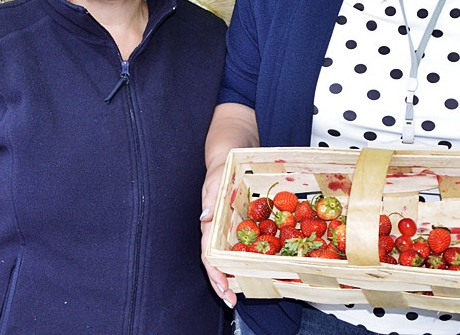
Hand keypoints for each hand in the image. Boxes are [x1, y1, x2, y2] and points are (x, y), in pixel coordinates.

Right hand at [200, 162, 234, 307]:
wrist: (229, 158)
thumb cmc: (220, 170)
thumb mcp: (215, 183)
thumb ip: (211, 201)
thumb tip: (205, 218)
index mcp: (210, 224)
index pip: (208, 254)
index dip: (214, 273)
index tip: (222, 287)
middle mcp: (217, 231)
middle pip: (216, 263)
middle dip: (222, 283)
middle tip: (231, 300)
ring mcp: (228, 230)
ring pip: (227, 258)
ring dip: (232, 276)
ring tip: (239, 294)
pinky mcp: (239, 227)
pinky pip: (241, 247)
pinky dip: (245, 261)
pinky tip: (254, 270)